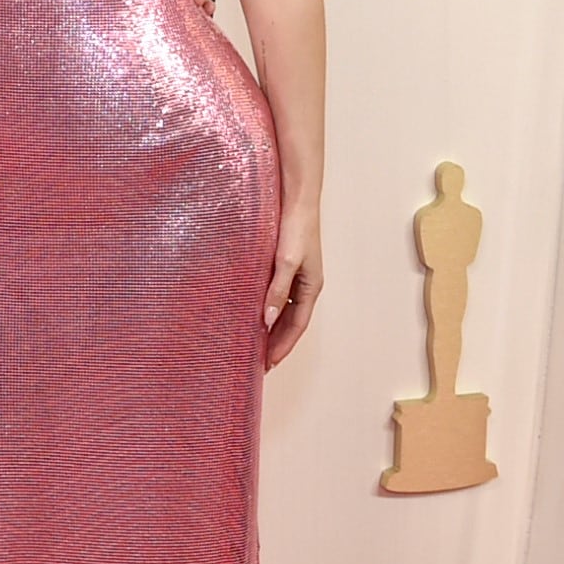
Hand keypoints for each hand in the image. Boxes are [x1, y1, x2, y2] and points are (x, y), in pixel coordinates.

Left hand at [262, 211, 320, 368]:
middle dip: (277, 342)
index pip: (297, 326)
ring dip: (272, 328)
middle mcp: (305, 285)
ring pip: (284, 310)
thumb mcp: (286, 262)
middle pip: (291, 322)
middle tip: (259, 362)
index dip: (283, 346)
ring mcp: (296, 276)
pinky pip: (276, 295)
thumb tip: (268, 320)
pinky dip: (267, 308)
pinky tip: (252, 313)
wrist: (297, 199)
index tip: (268, 364)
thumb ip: (277, 291)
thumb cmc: (296, 228)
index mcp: (311, 287)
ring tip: (255, 344)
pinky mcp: (285, 266)